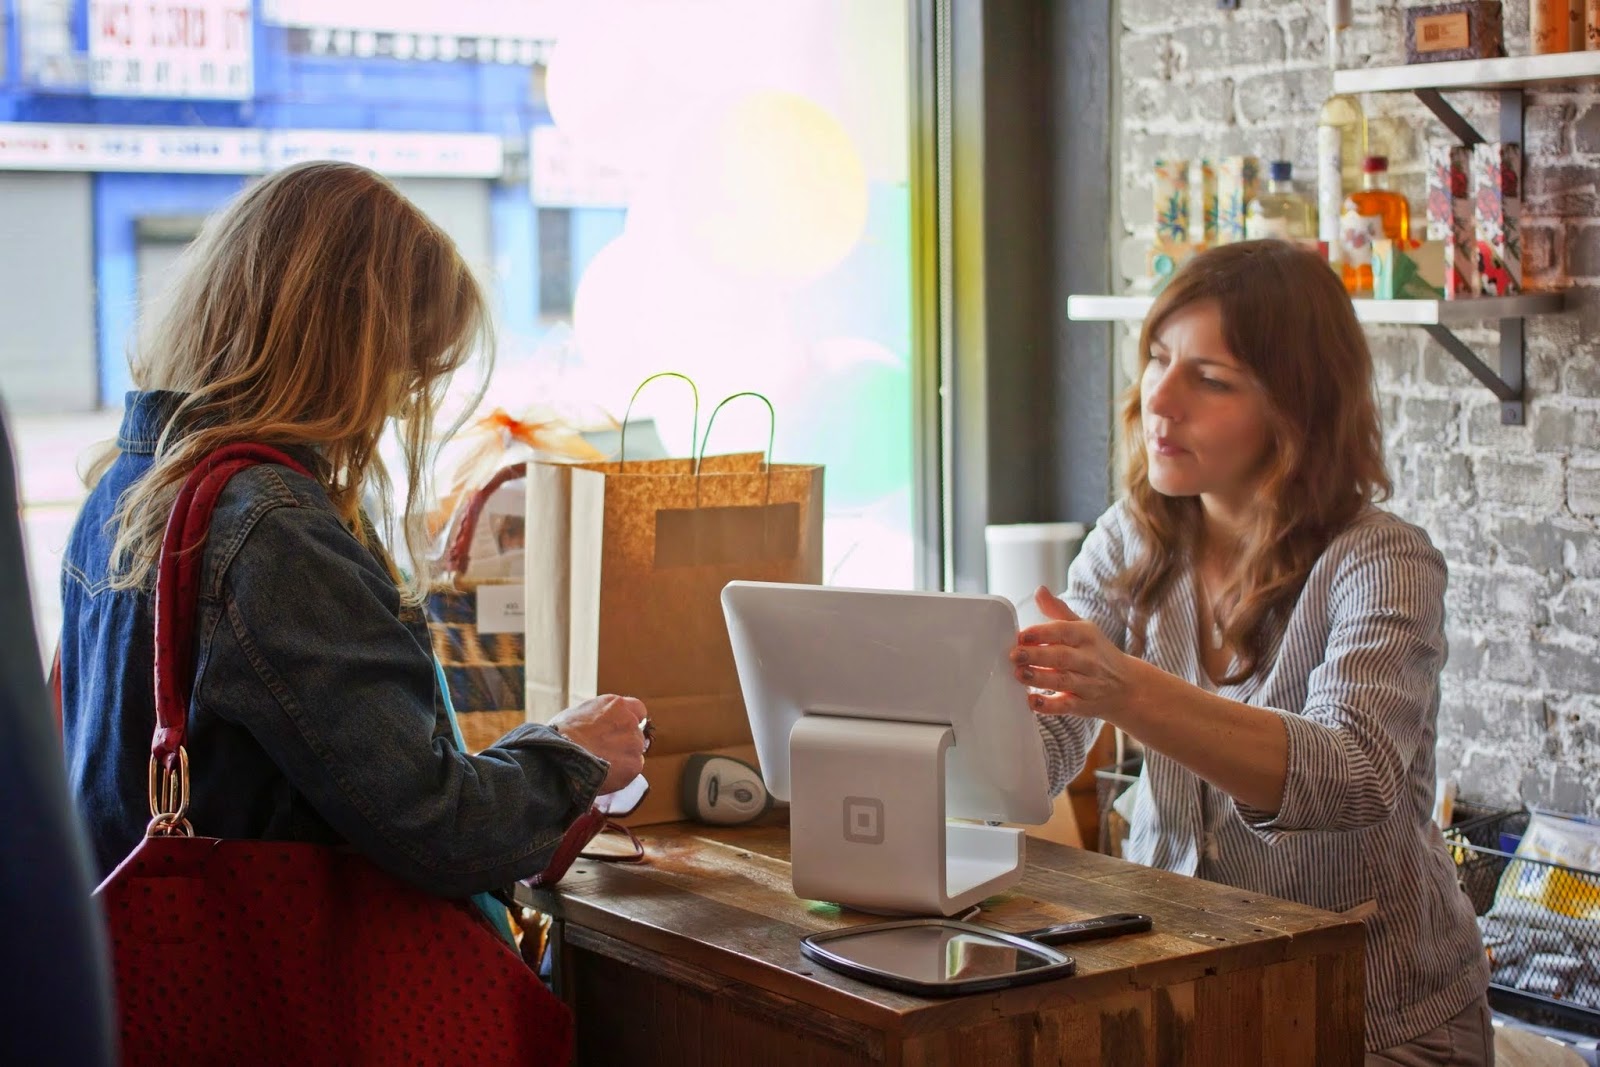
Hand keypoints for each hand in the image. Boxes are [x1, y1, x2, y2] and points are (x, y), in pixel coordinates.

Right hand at [549, 695, 648, 794]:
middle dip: (624, 743)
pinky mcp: (634, 764)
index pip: (638, 710)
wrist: (560, 755)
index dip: (630, 722)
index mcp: (616, 704)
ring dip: (622, 759)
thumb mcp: (579, 713)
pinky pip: (631, 771)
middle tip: (605, 753)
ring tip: (600, 766)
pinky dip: (621, 775)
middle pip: (635, 734)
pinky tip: (604, 775)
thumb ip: (597, 716)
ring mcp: (634, 742)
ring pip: (634, 753)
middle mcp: (629, 720)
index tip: (622, 731)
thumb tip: (598, 723)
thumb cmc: (560, 734)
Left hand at [1011, 587, 1139, 723]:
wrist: (1128, 687)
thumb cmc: (1097, 652)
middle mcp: (1089, 659)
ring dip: (1040, 678)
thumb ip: (1058, 610)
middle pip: (1061, 657)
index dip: (1042, 633)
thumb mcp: (1083, 627)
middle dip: (1037, 655)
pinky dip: (1050, 706)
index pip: (1064, 631)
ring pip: (1063, 681)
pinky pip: (1067, 706)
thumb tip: (1039, 590)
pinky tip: (1032, 702)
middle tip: (1014, 655)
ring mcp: (1088, 684)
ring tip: (1019, 674)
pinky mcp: (1084, 706)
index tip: (1021, 635)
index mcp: (1086, 636)